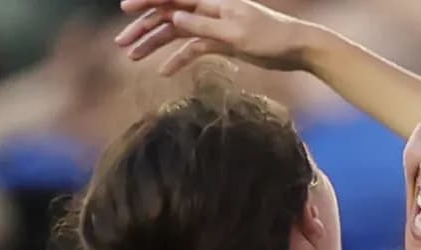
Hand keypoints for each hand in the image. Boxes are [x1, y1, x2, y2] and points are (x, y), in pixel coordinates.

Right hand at [114, 0, 315, 76]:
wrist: (298, 48)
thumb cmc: (271, 37)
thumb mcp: (235, 34)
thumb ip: (203, 26)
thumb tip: (173, 18)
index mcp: (212, 1)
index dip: (147, 1)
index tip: (125, 9)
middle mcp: (209, 10)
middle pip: (168, 16)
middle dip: (144, 28)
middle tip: (122, 44)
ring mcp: (214, 26)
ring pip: (177, 33)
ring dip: (155, 44)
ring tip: (133, 58)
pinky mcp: (222, 42)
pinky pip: (194, 49)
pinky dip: (179, 59)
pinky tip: (165, 72)